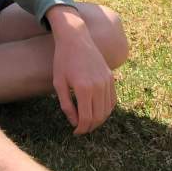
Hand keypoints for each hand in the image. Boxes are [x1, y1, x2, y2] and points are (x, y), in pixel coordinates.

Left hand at [46, 5, 115, 134]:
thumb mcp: (59, 83)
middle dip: (90, 126)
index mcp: (84, 88)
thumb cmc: (63, 60)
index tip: (75, 132)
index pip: (87, 118)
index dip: (81, 129)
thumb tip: (74, 122)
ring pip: (107, 110)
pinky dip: (107, 109)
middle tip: (81, 129)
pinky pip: (112, 100)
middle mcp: (99, 86)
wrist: (75, 38)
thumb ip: (66, 105)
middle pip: (99, 116)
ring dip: (99, 120)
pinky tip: (97, 111)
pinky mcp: (111, 77)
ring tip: (88, 121)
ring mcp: (107, 81)